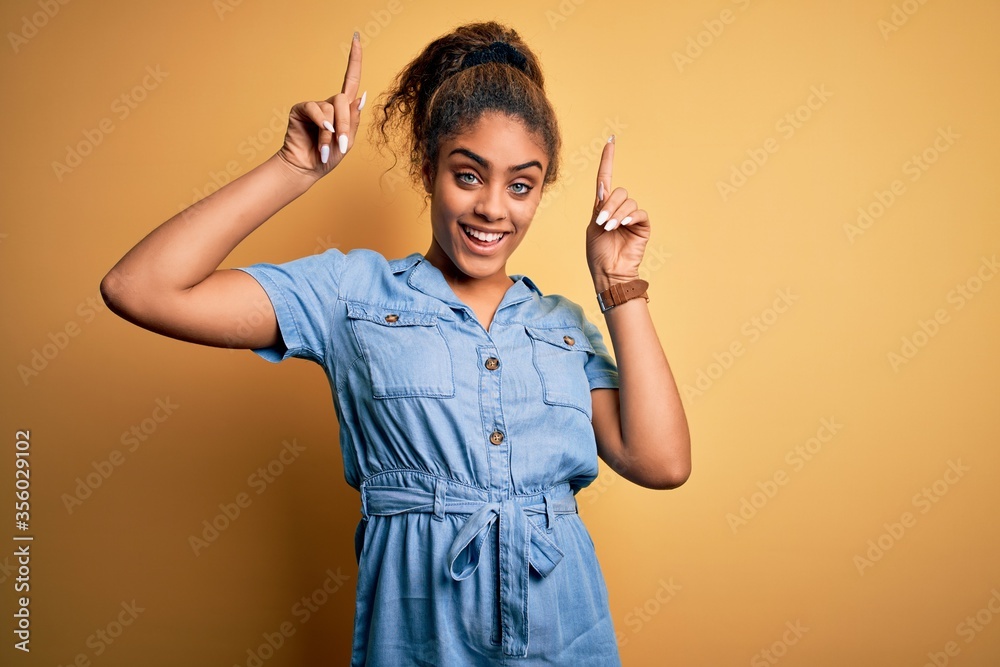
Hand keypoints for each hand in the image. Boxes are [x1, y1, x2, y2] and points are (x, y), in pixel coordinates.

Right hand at [276, 32, 364, 178]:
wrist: (307, 169)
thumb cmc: (328, 158)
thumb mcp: (348, 141)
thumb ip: (353, 119)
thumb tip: (361, 96)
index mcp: (344, 110)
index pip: (351, 79)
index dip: (355, 59)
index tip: (356, 37)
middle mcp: (329, 104)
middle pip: (343, 100)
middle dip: (346, 123)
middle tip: (343, 144)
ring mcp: (314, 106)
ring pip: (330, 110)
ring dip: (331, 132)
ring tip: (327, 148)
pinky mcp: (300, 109)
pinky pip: (314, 109)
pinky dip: (320, 122)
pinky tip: (322, 132)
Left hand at [586, 136, 650, 291]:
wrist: (609, 273)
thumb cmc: (598, 254)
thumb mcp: (592, 228)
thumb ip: (599, 207)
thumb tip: (603, 188)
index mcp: (603, 206)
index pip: (606, 177)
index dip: (608, 159)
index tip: (610, 141)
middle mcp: (618, 208)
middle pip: (618, 191)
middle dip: (609, 206)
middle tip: (602, 223)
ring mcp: (631, 216)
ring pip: (628, 201)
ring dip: (617, 214)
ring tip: (610, 229)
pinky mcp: (642, 225)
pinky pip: (639, 212)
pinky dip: (630, 217)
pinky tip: (623, 226)